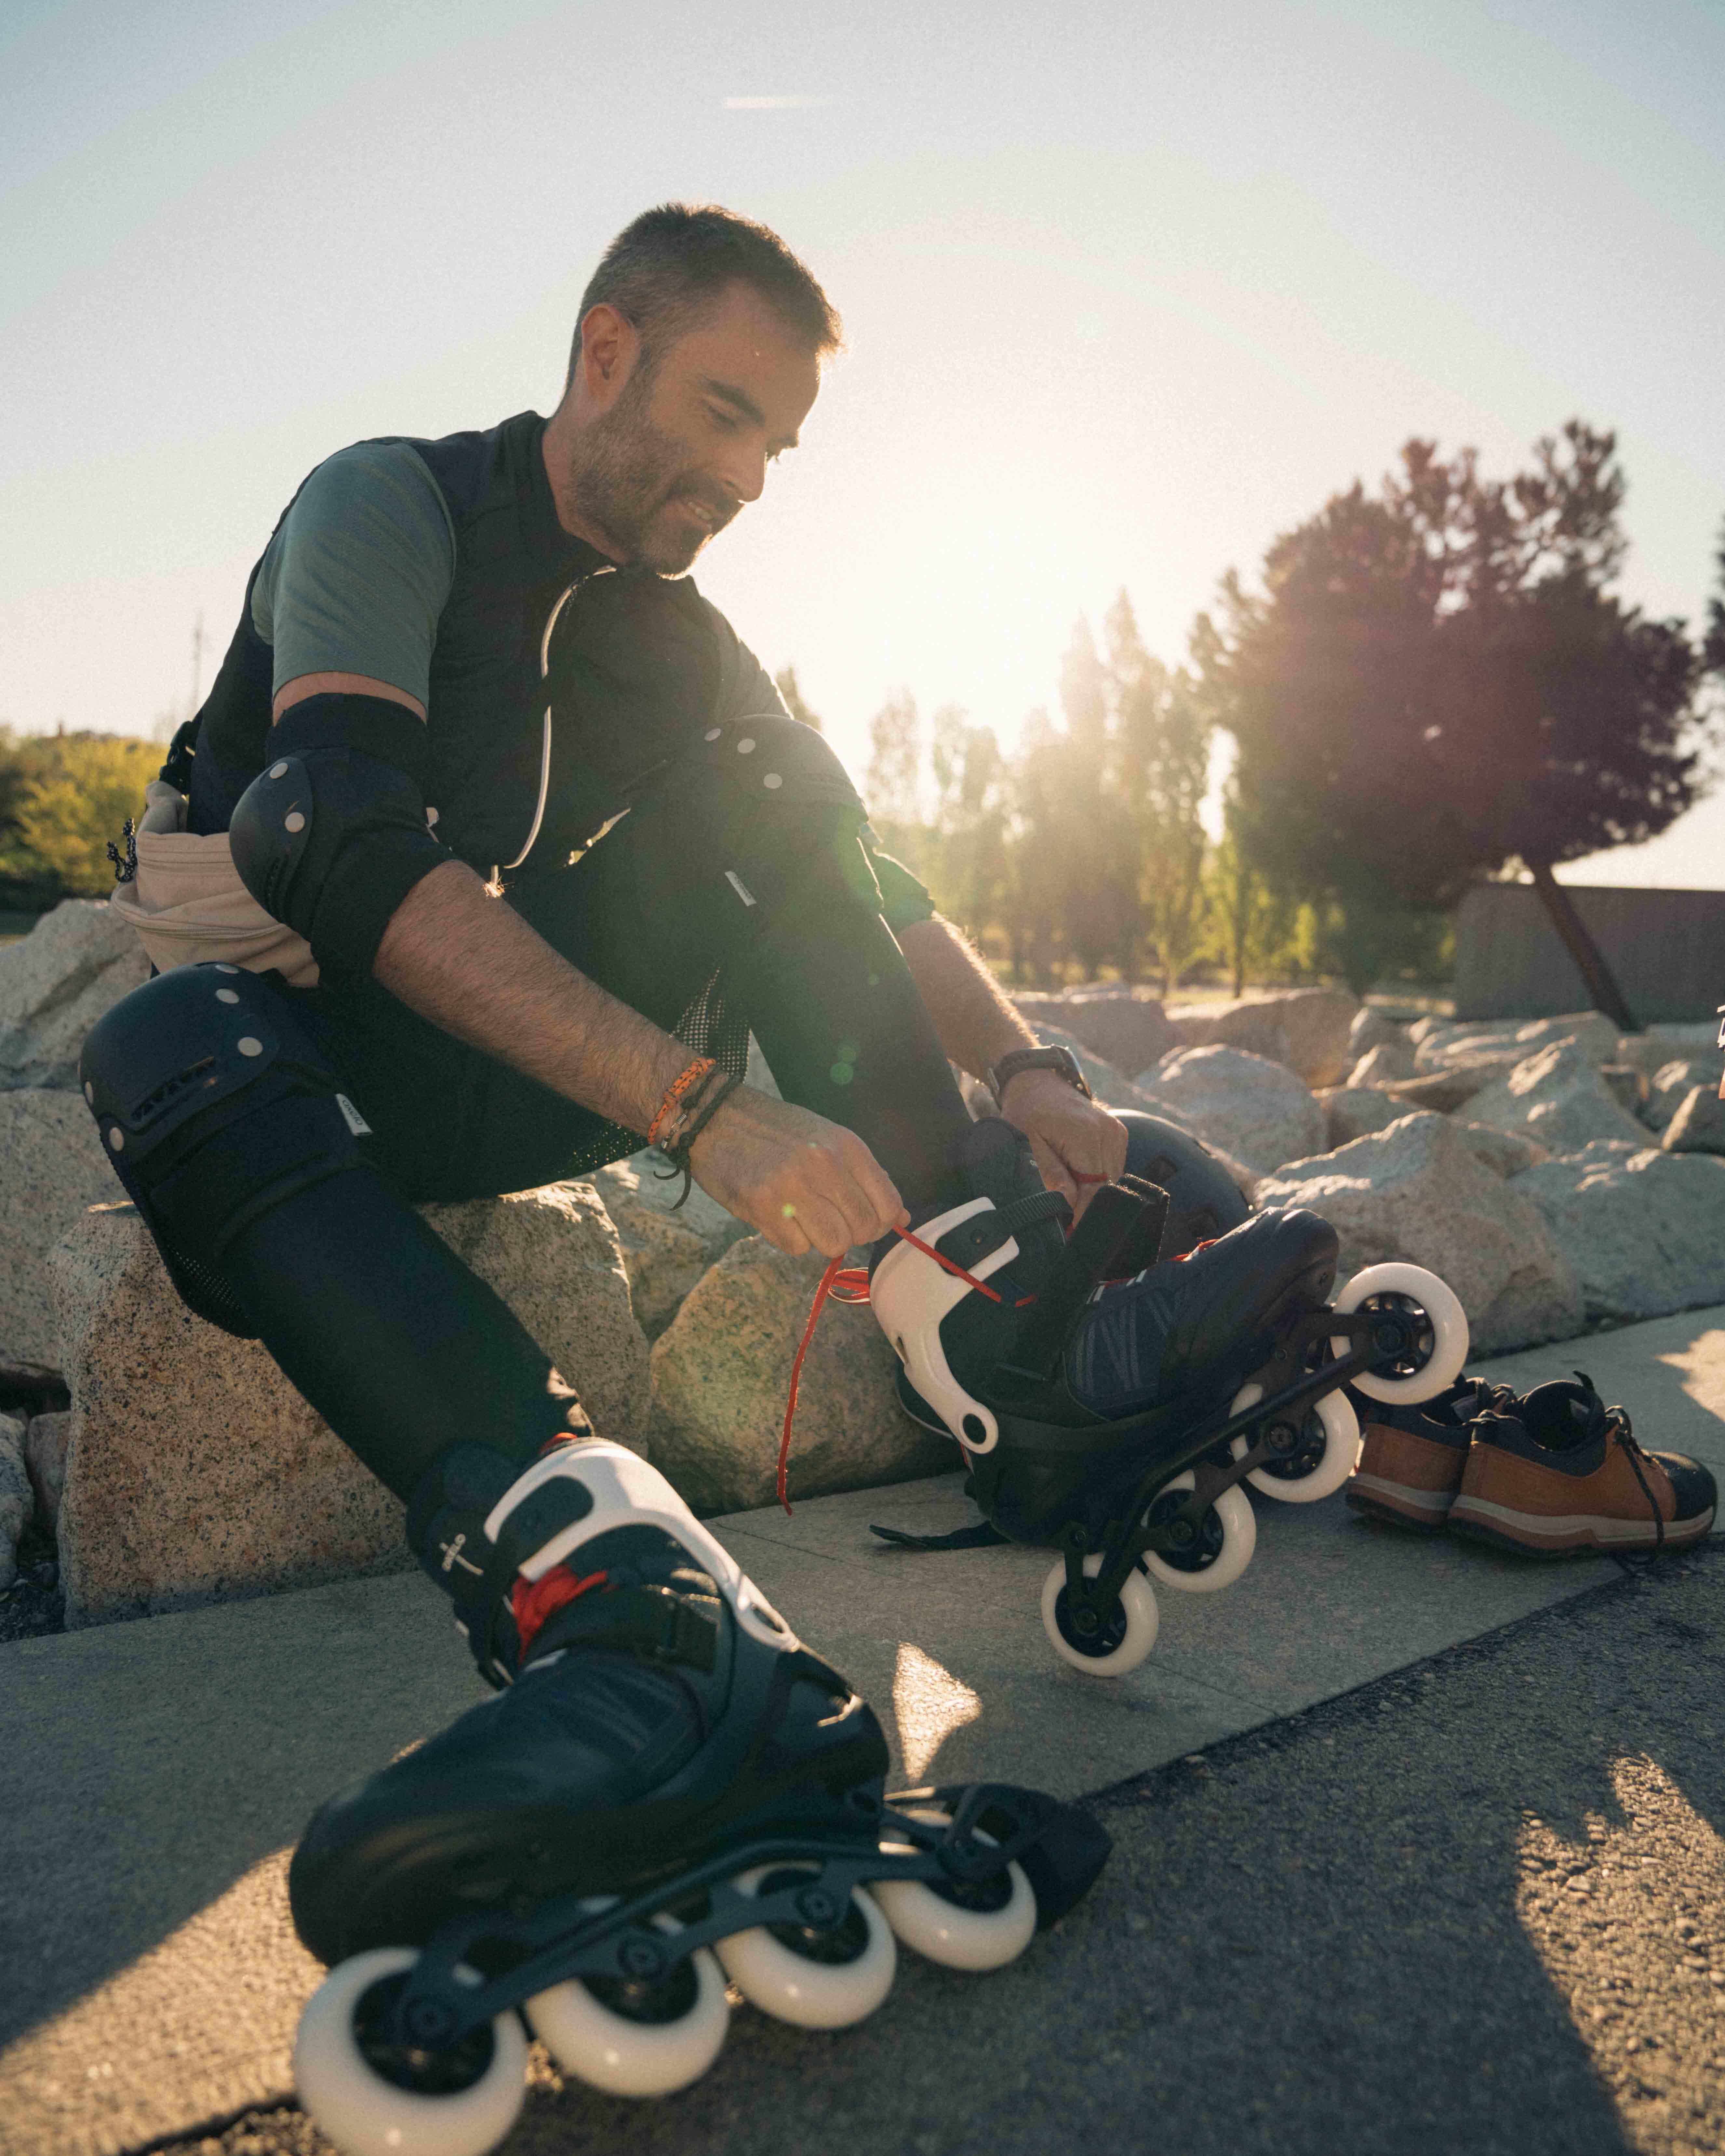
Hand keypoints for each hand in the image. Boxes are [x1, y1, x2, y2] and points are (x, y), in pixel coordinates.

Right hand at [688, 1087, 907, 1257]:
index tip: (861, 1220)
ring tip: (801, 1216)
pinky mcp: (762, 1207)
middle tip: (826, 1219)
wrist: (715, 1117)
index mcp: (846, 1146)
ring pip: (833, 1244)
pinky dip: (789, 1239)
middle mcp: (824, 1165)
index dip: (880, 1224)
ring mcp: (793, 1187)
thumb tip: (901, 1216)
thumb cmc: (775, 1130)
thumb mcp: (828, 1139)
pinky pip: (796, 1248)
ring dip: (820, 1239)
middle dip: (849, 1233)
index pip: (887, 1206)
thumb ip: (865, 1176)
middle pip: (863, 1230)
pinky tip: (776, 1215)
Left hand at [999, 1070, 1127, 1218]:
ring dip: (1093, 1194)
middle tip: (1067, 1226)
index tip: (1069, 1234)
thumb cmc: (1027, 1114)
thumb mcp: (1027, 1144)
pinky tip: (1079, 1180)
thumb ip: (1050, 1173)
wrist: (1038, 1083)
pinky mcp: (1119, 1134)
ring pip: (1113, 1181)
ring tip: (1070, 1201)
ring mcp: (1117, 1132)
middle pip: (1107, 1188)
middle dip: (1087, 1208)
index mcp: (1086, 1136)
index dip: (1083, 1215)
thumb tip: (1068, 1202)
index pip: (1094, 1189)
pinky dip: (1097, 1180)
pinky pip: (1113, 1169)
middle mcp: (1109, 1133)